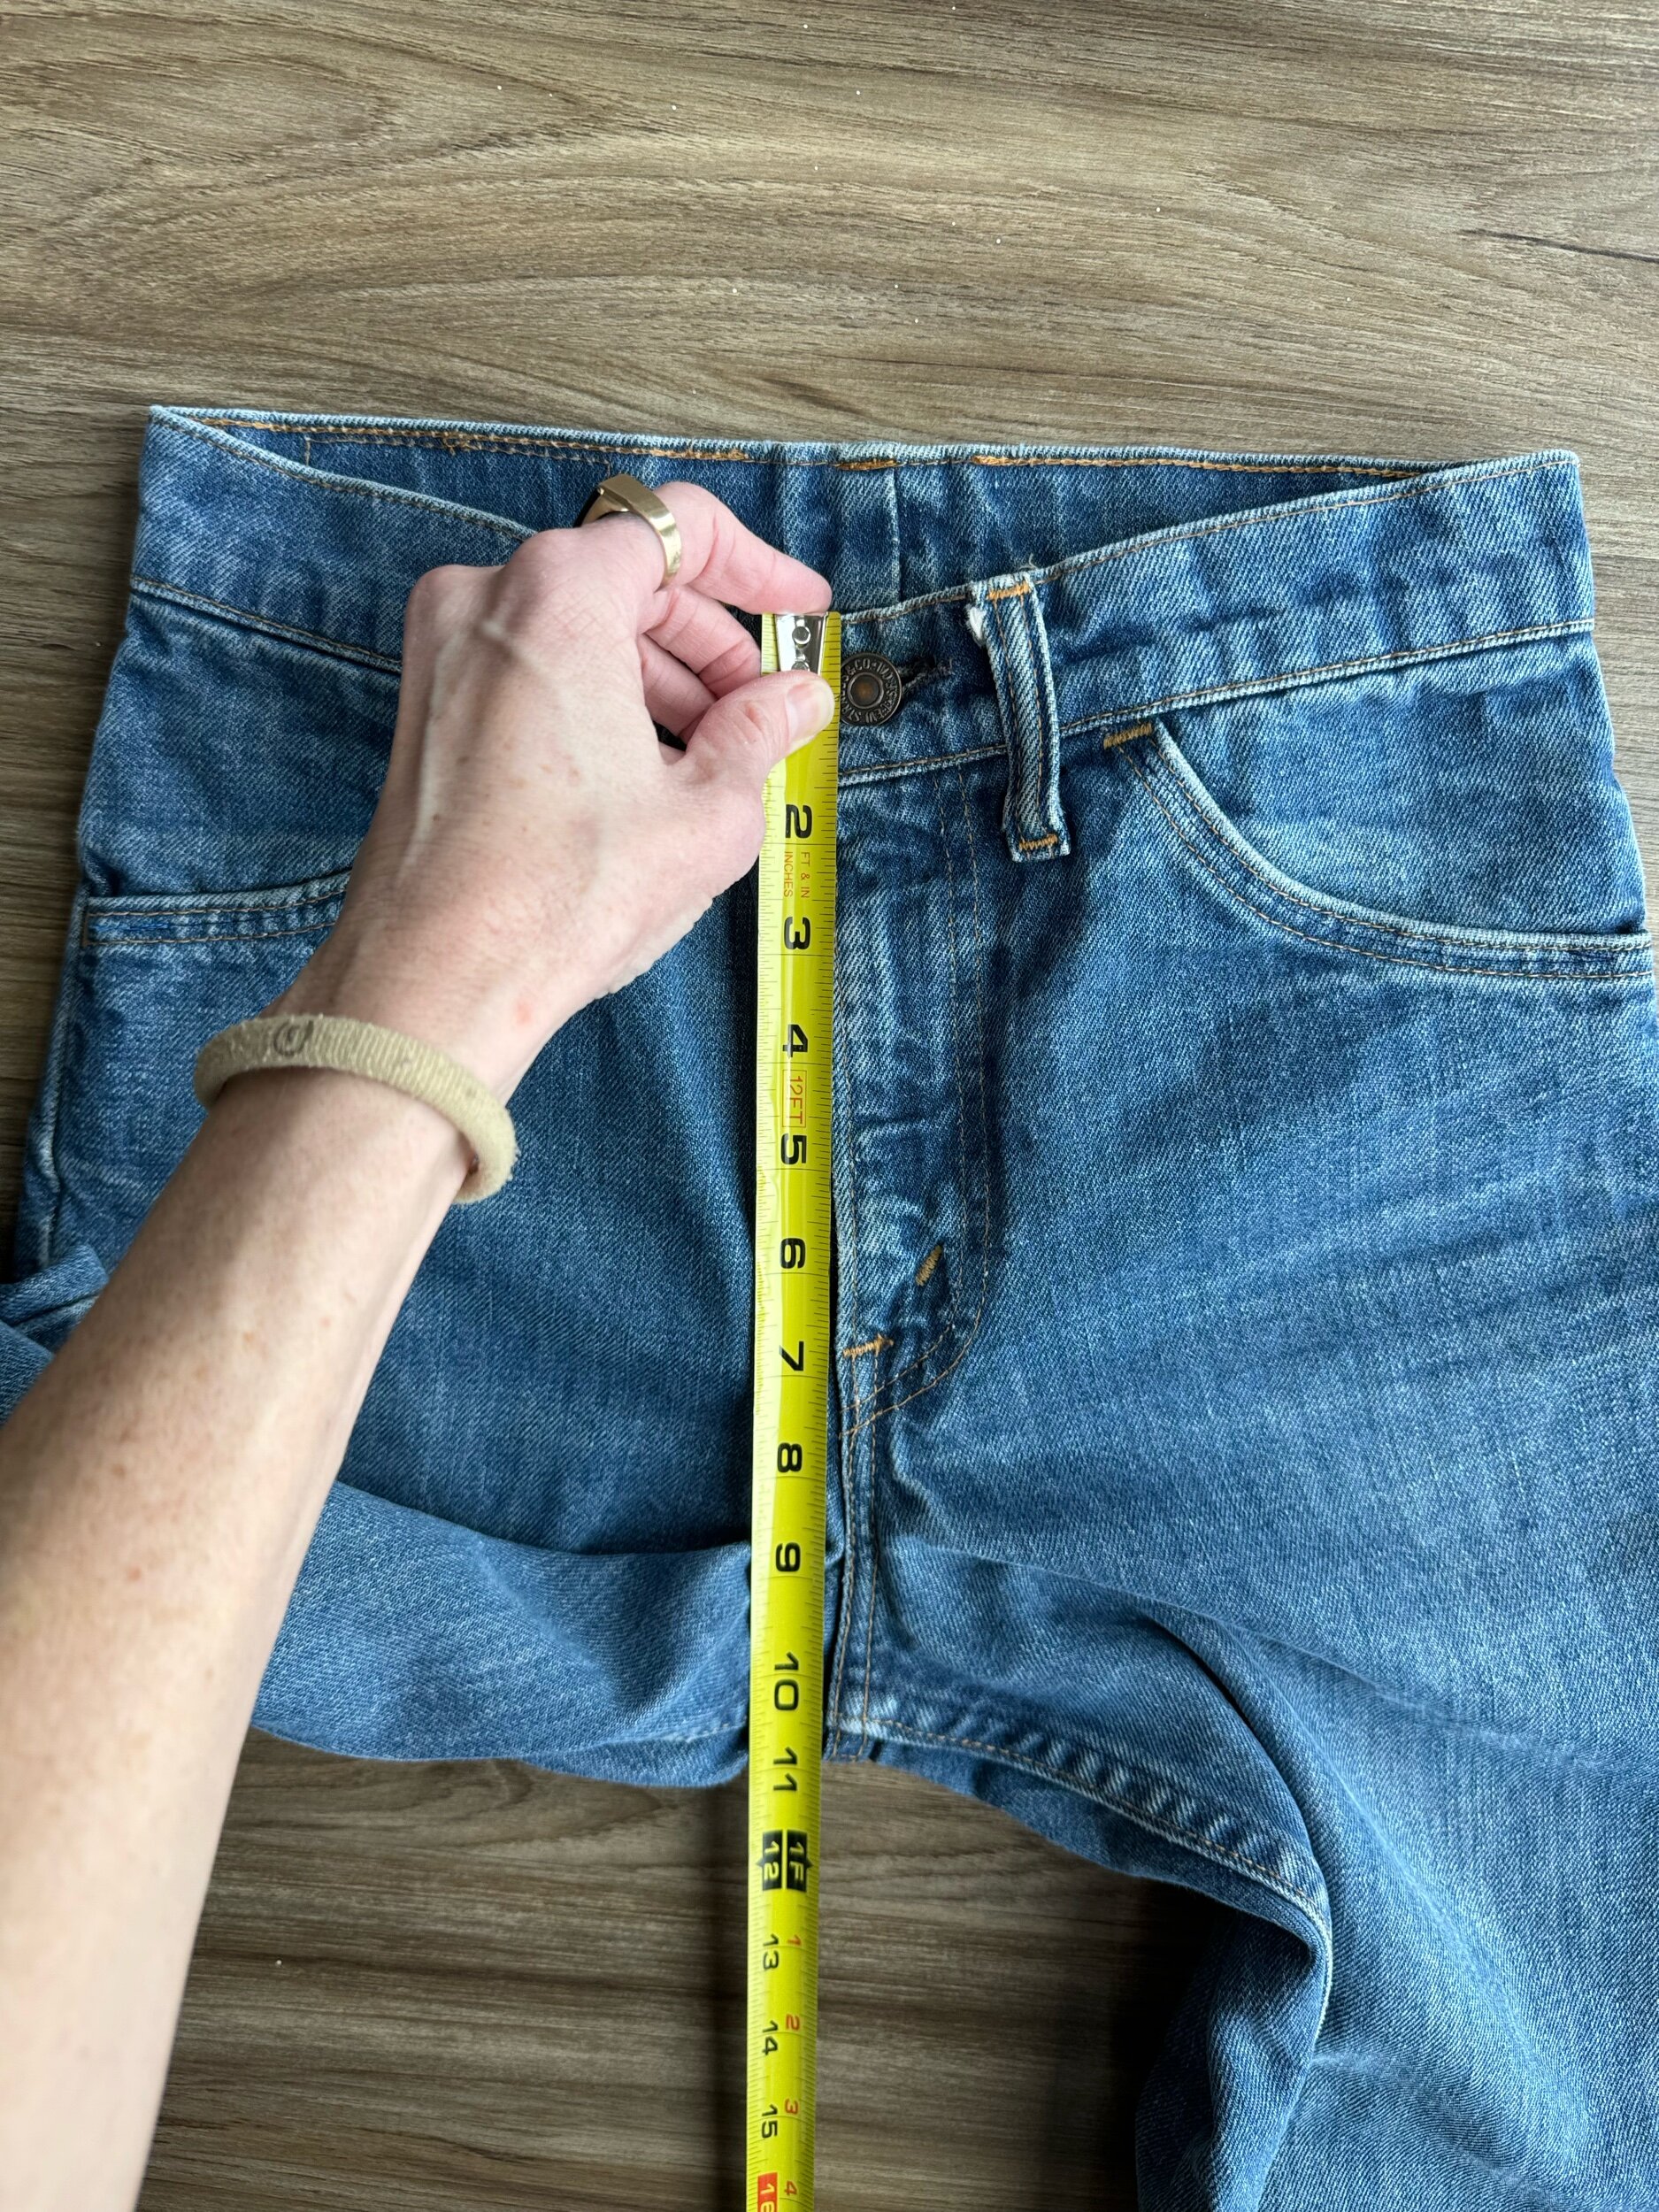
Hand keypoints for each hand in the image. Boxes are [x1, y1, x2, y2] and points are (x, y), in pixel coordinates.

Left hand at [263, 484, 834, 1097]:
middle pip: (627, 580)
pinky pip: (531, 671)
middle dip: (708, 643)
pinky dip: (595, 702)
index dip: (759, 569)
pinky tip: (641, 779)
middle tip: (763, 711)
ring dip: (656, 678)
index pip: (681, 528)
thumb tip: (797, 700)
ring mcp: (442, 653)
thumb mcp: (708, 810)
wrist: (439, 978)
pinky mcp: (426, 710)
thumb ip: (763, 731)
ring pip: (578, 628)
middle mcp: (485, 599)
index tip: (798, 612)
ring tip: (711, 761)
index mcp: (559, 592)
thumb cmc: (555, 895)